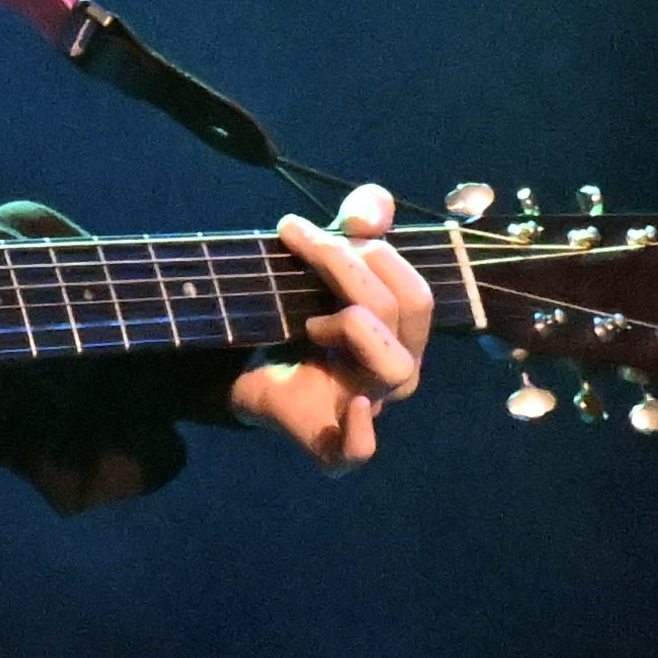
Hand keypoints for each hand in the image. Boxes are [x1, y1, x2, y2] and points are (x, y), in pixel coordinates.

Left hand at [228, 183, 434, 470]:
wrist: (242, 373)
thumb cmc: (294, 319)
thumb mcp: (321, 266)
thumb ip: (354, 226)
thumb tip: (375, 206)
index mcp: (401, 331)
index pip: (415, 289)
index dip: (369, 248)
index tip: (297, 228)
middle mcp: (395, 370)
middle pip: (406, 313)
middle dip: (348, 268)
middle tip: (297, 246)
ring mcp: (368, 409)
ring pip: (397, 369)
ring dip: (352, 327)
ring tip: (309, 322)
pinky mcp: (332, 447)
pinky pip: (361, 451)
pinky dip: (361, 432)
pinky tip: (351, 405)